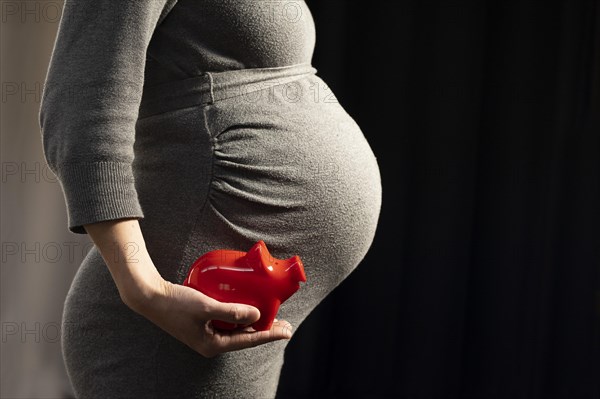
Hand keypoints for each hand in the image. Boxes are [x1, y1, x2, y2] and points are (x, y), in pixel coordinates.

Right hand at [83, 218, 292, 357]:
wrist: (149, 296)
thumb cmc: (176, 303)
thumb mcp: (207, 307)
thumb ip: (233, 311)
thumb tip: (257, 314)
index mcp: (213, 345)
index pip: (248, 341)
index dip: (270, 335)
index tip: (287, 331)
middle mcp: (211, 343)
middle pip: (245, 337)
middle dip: (266, 330)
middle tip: (285, 325)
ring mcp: (206, 334)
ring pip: (237, 329)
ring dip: (254, 322)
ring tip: (271, 316)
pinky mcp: (202, 323)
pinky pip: (227, 322)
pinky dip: (240, 316)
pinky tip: (247, 307)